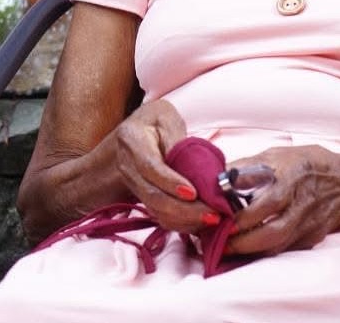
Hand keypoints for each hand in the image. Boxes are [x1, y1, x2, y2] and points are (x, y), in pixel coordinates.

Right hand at [114, 101, 220, 232]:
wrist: (137, 128)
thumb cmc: (156, 119)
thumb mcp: (166, 118)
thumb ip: (176, 140)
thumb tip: (191, 168)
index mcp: (133, 140)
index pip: (150, 167)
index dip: (170, 182)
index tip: (193, 193)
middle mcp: (128, 166)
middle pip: (152, 195)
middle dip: (183, 210)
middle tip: (211, 213)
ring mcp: (132, 184)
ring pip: (156, 209)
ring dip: (184, 219)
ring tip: (211, 218)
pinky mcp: (141, 195)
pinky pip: (158, 214)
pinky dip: (179, 221)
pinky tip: (199, 220)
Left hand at [223, 145, 339, 256]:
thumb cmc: (309, 163)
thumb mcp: (279, 154)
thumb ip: (249, 166)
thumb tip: (219, 174)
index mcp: (292, 180)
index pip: (268, 203)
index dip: (244, 215)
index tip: (223, 220)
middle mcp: (300, 207)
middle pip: (272, 233)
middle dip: (243, 242)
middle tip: (220, 243)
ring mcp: (306, 227)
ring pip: (277, 247)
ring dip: (250, 251)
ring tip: (227, 249)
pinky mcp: (309, 239)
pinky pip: (284, 249)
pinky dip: (264, 252)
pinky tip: (248, 249)